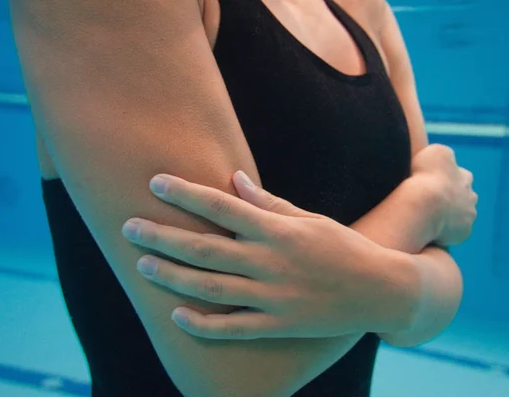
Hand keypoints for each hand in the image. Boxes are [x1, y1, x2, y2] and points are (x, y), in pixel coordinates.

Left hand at [122, 172, 414, 339]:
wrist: (379, 290)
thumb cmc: (343, 247)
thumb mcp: (310, 218)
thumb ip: (269, 202)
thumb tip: (234, 180)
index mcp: (279, 231)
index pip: (223, 208)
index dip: (187, 194)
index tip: (156, 182)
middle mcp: (271, 262)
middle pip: (206, 248)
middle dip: (163, 235)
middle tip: (129, 226)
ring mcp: (274, 297)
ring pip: (211, 287)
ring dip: (173, 276)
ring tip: (142, 264)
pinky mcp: (279, 324)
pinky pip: (233, 328)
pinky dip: (203, 324)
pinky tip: (176, 315)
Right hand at [411, 144, 477, 245]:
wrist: (425, 205)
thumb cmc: (426, 177)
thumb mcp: (435, 152)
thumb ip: (443, 154)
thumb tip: (444, 159)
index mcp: (464, 176)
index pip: (459, 176)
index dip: (445, 180)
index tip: (431, 184)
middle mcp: (471, 195)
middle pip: (463, 197)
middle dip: (451, 200)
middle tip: (431, 204)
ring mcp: (469, 215)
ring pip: (460, 216)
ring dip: (448, 217)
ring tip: (429, 219)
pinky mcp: (464, 232)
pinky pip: (455, 233)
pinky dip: (445, 232)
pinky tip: (431, 231)